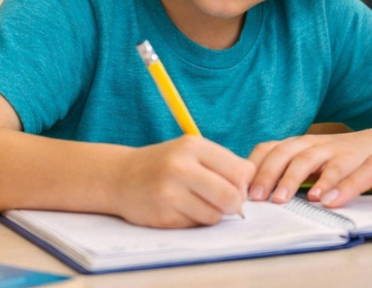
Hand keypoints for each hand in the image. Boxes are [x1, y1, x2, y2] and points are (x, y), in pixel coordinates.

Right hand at [110, 136, 255, 227]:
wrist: (120, 177)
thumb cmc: (165, 163)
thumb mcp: (191, 151)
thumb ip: (222, 164)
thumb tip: (251, 187)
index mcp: (193, 146)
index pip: (239, 170)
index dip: (244, 183)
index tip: (236, 186)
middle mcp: (180, 167)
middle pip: (230, 196)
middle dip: (234, 204)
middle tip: (227, 203)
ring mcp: (169, 193)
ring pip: (215, 215)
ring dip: (213, 214)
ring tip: (199, 203)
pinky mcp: (162, 216)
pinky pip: (195, 225)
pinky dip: (194, 220)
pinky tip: (181, 209)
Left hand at [247, 127, 371, 203]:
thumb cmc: (341, 159)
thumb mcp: (312, 162)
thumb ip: (289, 173)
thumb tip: (256, 197)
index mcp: (297, 144)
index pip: (267, 149)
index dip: (253, 167)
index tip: (239, 188)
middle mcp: (311, 143)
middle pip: (282, 152)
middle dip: (265, 174)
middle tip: (254, 198)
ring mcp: (332, 148)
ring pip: (306, 158)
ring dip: (290, 179)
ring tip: (280, 200)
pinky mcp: (354, 157)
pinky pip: (339, 168)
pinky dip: (329, 183)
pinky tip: (321, 199)